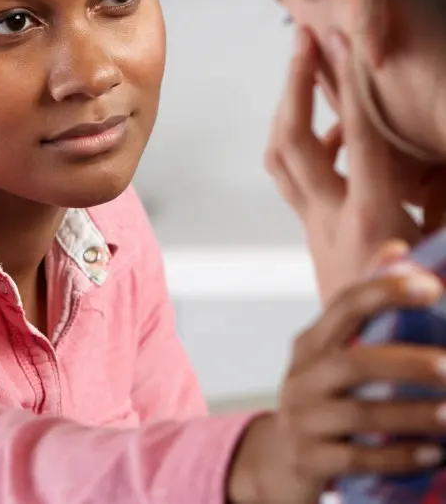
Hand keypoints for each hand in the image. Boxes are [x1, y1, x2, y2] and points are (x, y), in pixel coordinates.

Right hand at [227, 268, 444, 503]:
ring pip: (359, 415)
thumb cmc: (321, 394)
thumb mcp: (332, 351)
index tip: (431, 286)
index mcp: (310, 343)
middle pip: (352, 364)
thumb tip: (398, 250)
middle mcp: (302, 377)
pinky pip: (359, 460)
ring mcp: (303, 420)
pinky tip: (433, 452)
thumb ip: (364, 309)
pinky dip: (399, 456)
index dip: (386, 292)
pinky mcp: (311, 460)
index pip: (345, 306)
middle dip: (407, 363)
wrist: (281, 458)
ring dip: (412, 414)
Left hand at [265, 27, 425, 302]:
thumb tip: (436, 165)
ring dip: (289, 111)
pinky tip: (332, 138)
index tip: (344, 40)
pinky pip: (293, 177)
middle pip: (293, 140)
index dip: (350, 85)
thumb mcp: (438, 251)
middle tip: (300, 37)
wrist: (355, 373)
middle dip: (294, 85)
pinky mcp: (310, 234)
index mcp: (371, 218)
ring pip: (280, 158)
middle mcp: (330, 218)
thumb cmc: (409, 321)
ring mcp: (312, 226)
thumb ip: (440, 212)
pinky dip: (307, 146)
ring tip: (303, 75)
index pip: (357, 138)